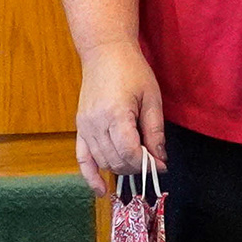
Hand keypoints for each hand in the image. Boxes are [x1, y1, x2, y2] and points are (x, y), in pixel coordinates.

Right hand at [74, 41, 166, 196]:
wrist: (104, 51)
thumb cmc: (132, 70)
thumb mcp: (151, 98)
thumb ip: (155, 131)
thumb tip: (159, 160)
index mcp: (115, 114)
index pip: (130, 153)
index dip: (148, 164)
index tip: (162, 165)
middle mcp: (96, 123)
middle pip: (116, 161)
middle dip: (137, 167)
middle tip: (153, 162)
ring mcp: (84, 126)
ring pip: (103, 161)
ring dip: (121, 168)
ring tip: (136, 164)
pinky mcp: (80, 127)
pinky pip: (82, 158)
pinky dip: (90, 176)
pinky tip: (101, 190)